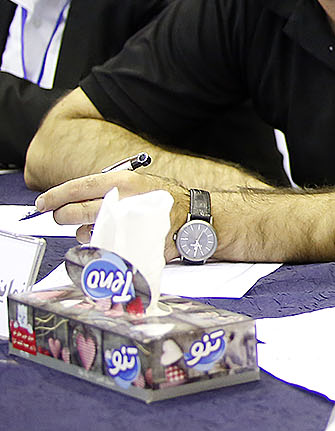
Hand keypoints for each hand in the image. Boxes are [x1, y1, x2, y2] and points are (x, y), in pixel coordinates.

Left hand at [35, 171, 188, 258]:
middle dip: (62, 216)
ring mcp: (125, 225)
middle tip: (61, 216)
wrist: (196, 218)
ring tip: (99, 227)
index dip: (54, 197)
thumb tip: (70, 199)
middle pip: (74, 212)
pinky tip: (112, 239)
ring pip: (85, 232)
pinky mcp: (130, 244)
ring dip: (83, 232)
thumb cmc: (164, 201)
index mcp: (122, 182)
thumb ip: (106, 190)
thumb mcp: (138, 184)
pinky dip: (100, 245)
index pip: (77, 188)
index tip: (41, 203)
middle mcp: (122, 202)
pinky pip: (101, 248)